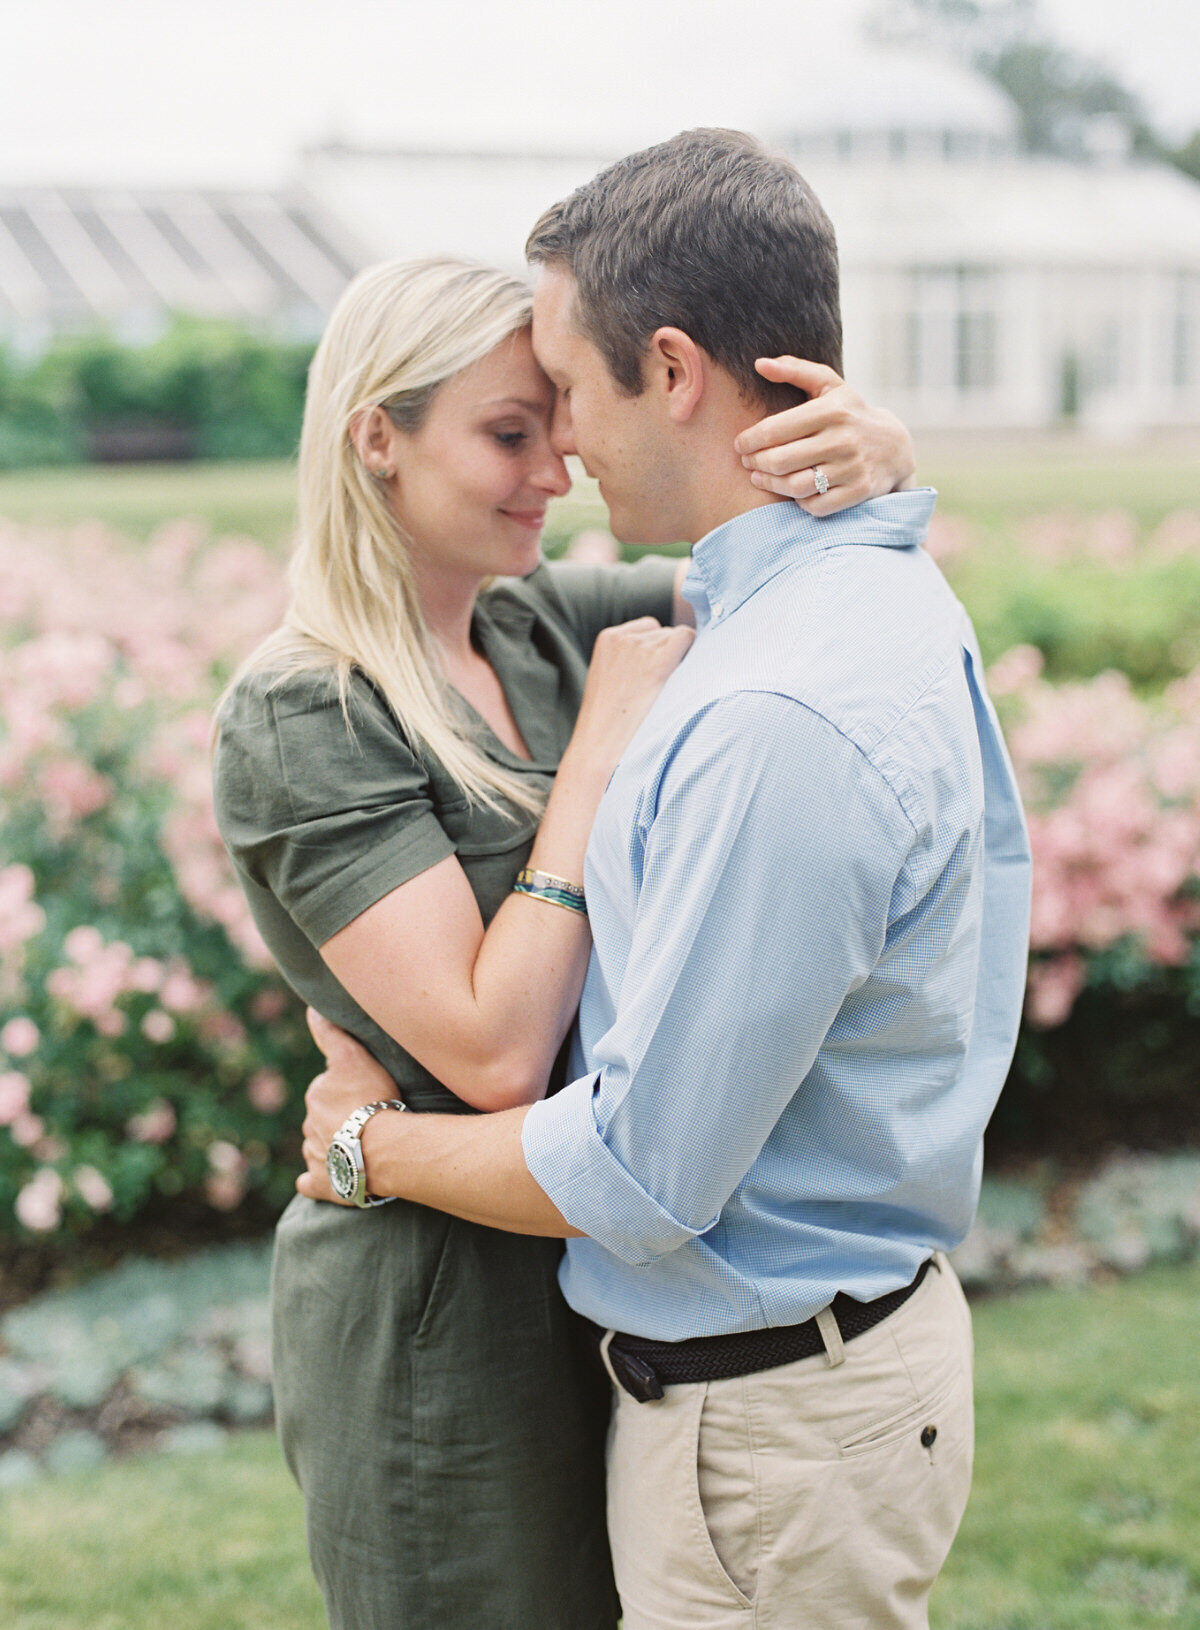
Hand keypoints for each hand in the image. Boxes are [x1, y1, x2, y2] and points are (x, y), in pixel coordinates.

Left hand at [296, 1009, 399, 1202]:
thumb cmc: (372, 1098)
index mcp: (316, 1096)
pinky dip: (319, 1180)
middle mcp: (309, 1126)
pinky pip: (313, 1182)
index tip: (364, 1094)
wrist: (380, 1148)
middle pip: (324, 1119)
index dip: (345, 1090)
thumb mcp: (352, 1056)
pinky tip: (332, 1179)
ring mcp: (314, 1157)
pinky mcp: (322, 1184)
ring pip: (321, 1148)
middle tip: (369, 1120)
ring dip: (335, 1147)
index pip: (327, 1089)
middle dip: (339, 1119)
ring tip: (364, 1148)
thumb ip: (329, 1033)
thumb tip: (310, 1010)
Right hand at [565, 616, 694, 776]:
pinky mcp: (658, 661)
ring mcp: (641, 647)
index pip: (649, 629)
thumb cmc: (610, 724)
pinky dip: (695, 658)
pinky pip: (689, 641)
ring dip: (683, 662)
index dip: (660, 650)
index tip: (655, 677)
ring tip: (666, 694)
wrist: (600, 749)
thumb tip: (672, 651)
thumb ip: (632, 660)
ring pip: (681, 638)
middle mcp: (625, 637)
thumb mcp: (612, 680)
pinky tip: (684, 684)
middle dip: (671, 656)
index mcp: (608, 638)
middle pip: (666, 633)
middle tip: (660, 691)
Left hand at [734, 358, 915, 514]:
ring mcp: (852, 468)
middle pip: (781, 460)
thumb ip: (794, 370)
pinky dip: (798, 501)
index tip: (740, 444)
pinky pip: (816, 506)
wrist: (893, 447)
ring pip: (796, 486)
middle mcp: (843, 439)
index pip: (775, 429)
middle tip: (747, 461)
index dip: (750, 440)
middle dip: (755, 462)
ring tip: (759, 476)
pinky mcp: (858, 492)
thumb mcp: (828, 385)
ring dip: (770, 484)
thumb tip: (759, 364)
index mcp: (831, 410)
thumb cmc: (849, 412)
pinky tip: (790, 490)